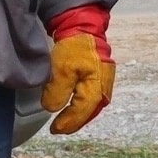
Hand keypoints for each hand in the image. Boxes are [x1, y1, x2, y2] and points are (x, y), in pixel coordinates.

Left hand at [42, 5, 114, 133]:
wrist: (83, 28)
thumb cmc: (74, 47)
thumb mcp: (61, 69)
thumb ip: (57, 91)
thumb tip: (52, 108)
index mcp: (97, 86)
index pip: (82, 110)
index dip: (69, 122)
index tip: (55, 129)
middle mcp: (104, 87)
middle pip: (90, 111)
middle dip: (75, 122)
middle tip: (59, 129)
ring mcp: (105, 82)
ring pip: (92, 106)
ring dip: (79, 116)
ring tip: (65, 123)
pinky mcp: (101, 77)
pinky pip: (92, 98)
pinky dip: (82, 106)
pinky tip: (74, 108)